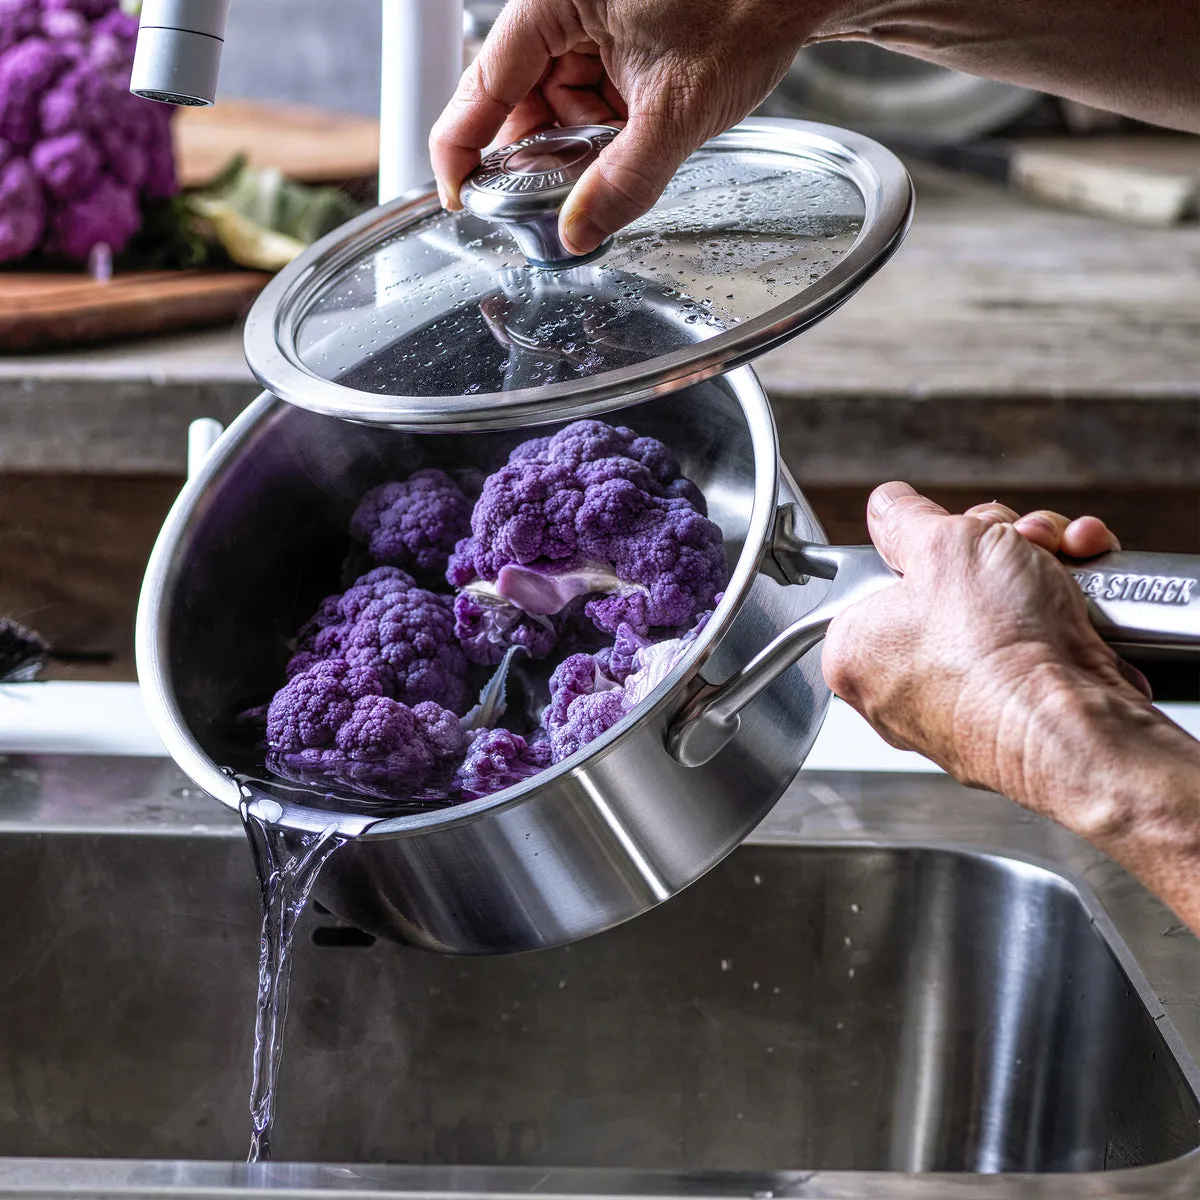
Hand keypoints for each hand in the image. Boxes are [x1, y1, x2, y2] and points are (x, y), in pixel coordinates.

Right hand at [430, 0, 830, 255]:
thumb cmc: (746, 9)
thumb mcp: (677, 110)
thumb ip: (623, 180)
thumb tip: (578, 233)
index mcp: (554, 0)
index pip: (484, 84)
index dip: (463, 148)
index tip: (459, 198)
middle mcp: (563, 4)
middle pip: (519, 97)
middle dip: (538, 152)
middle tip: (549, 202)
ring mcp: (590, 17)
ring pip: (557, 101)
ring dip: (577, 143)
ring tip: (614, 160)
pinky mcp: (617, 33)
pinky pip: (590, 92)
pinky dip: (604, 127)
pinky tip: (628, 143)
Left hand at [821, 482, 1151, 804]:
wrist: (1075, 724)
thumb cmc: (994, 648)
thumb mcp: (940, 544)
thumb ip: (905, 519)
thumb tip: (886, 507)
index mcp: (855, 654)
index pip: (881, 578)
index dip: (928, 544)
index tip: (954, 534)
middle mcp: (897, 692)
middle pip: (945, 589)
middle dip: (992, 550)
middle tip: (1009, 545)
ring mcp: (959, 710)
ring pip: (997, 611)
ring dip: (1036, 569)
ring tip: (1054, 562)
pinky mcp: (1017, 718)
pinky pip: (1034, 649)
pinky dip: (1063, 613)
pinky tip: (1080, 590)